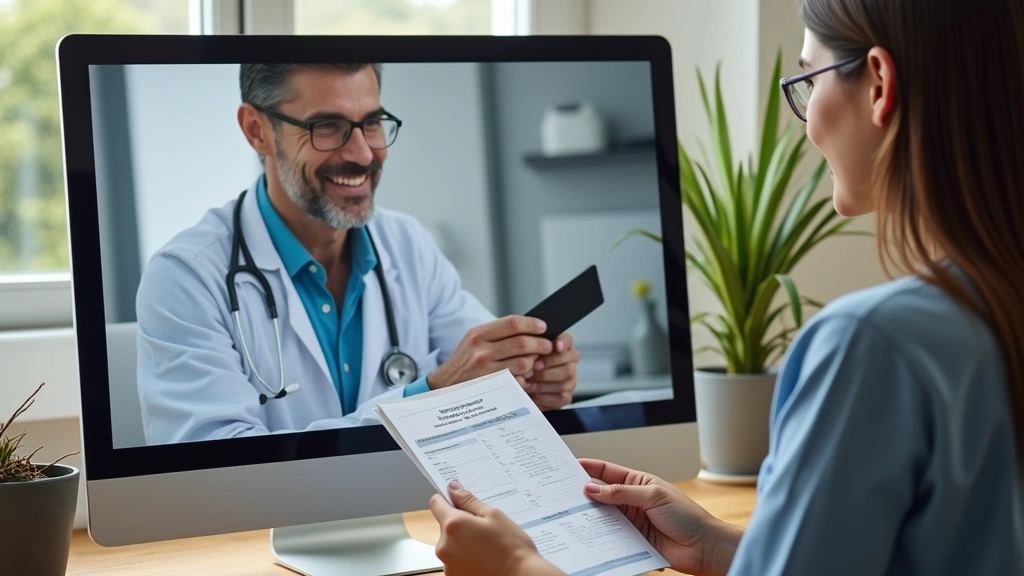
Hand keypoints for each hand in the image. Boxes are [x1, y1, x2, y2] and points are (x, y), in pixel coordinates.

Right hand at [427, 316, 553, 389]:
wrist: (444, 386)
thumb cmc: (464, 362)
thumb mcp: (474, 341)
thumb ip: (497, 333)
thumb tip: (528, 327)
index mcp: (478, 334)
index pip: (512, 323)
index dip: (532, 324)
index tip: (543, 327)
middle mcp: (481, 350)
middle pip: (522, 343)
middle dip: (540, 344)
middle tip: (548, 346)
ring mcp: (486, 370)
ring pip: (523, 363)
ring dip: (534, 363)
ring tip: (535, 363)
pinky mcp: (491, 387)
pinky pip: (518, 381)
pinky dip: (525, 379)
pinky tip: (523, 377)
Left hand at [429, 481, 563, 575]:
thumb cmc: (511, 548)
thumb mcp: (494, 515)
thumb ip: (469, 501)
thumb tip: (453, 489)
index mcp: (453, 525)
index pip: (436, 503)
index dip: (447, 500)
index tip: (458, 502)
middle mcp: (444, 546)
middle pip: (445, 526)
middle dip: (460, 524)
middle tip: (483, 529)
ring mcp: (447, 564)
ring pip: (450, 544)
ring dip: (462, 542)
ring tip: (485, 547)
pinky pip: (454, 560)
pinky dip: (465, 558)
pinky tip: (483, 559)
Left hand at [523, 332, 579, 409]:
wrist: (519, 392)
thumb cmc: (522, 369)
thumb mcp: (522, 355)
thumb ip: (529, 347)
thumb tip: (532, 346)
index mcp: (560, 347)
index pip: (567, 340)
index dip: (563, 343)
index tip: (556, 346)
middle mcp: (569, 362)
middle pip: (568, 359)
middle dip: (549, 363)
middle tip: (532, 367)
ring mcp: (569, 380)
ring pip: (565, 377)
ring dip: (543, 380)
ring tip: (527, 381)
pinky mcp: (565, 397)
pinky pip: (560, 395)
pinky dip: (544, 394)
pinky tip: (533, 392)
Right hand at [579, 459, 742, 575]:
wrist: (703, 547)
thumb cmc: (686, 516)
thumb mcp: (653, 496)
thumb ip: (621, 492)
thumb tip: (592, 489)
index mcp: (638, 482)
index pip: (608, 471)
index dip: (589, 467)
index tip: (569, 466)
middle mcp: (632, 500)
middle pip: (601, 494)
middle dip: (584, 493)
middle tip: (563, 493)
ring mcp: (631, 521)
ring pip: (603, 516)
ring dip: (590, 515)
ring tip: (571, 514)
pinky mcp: (631, 540)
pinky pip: (610, 536)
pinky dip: (600, 535)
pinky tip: (589, 534)